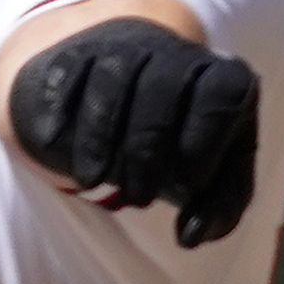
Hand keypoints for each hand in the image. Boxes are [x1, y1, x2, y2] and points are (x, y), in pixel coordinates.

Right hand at [7, 20, 262, 246]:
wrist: (130, 96)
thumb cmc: (178, 143)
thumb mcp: (212, 178)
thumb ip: (219, 209)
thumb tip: (190, 235)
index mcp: (221, 77)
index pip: (224, 92)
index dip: (207, 141)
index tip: (191, 186)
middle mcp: (174, 53)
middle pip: (163, 88)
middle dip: (147, 151)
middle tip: (139, 197)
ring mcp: (123, 47)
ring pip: (111, 81)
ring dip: (100, 138)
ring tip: (94, 180)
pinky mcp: (76, 54)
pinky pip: (67, 78)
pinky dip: (62, 119)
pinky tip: (59, 148)